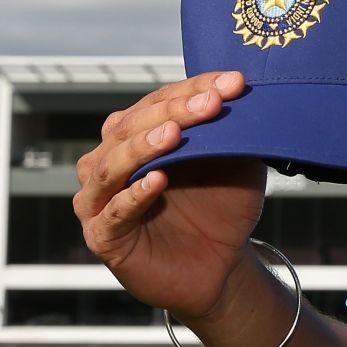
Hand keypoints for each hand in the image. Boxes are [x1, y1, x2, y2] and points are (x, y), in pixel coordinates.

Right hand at [73, 71, 266, 321]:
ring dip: (142, 146)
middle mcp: (111, 160)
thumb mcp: (235, 163)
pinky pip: (112, 213)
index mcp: (139, 135)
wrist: (221, 265)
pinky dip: (133, 195)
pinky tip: (156, 181)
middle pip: (132, 127)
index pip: (161, 101)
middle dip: (173, 112)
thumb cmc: (221, 208)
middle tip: (210, 102)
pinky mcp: (103, 236)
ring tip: (173, 134)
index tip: (233, 82)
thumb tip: (245, 92)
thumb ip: (234, 131)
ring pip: (112, 165)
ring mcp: (101, 198)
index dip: (196, 88)